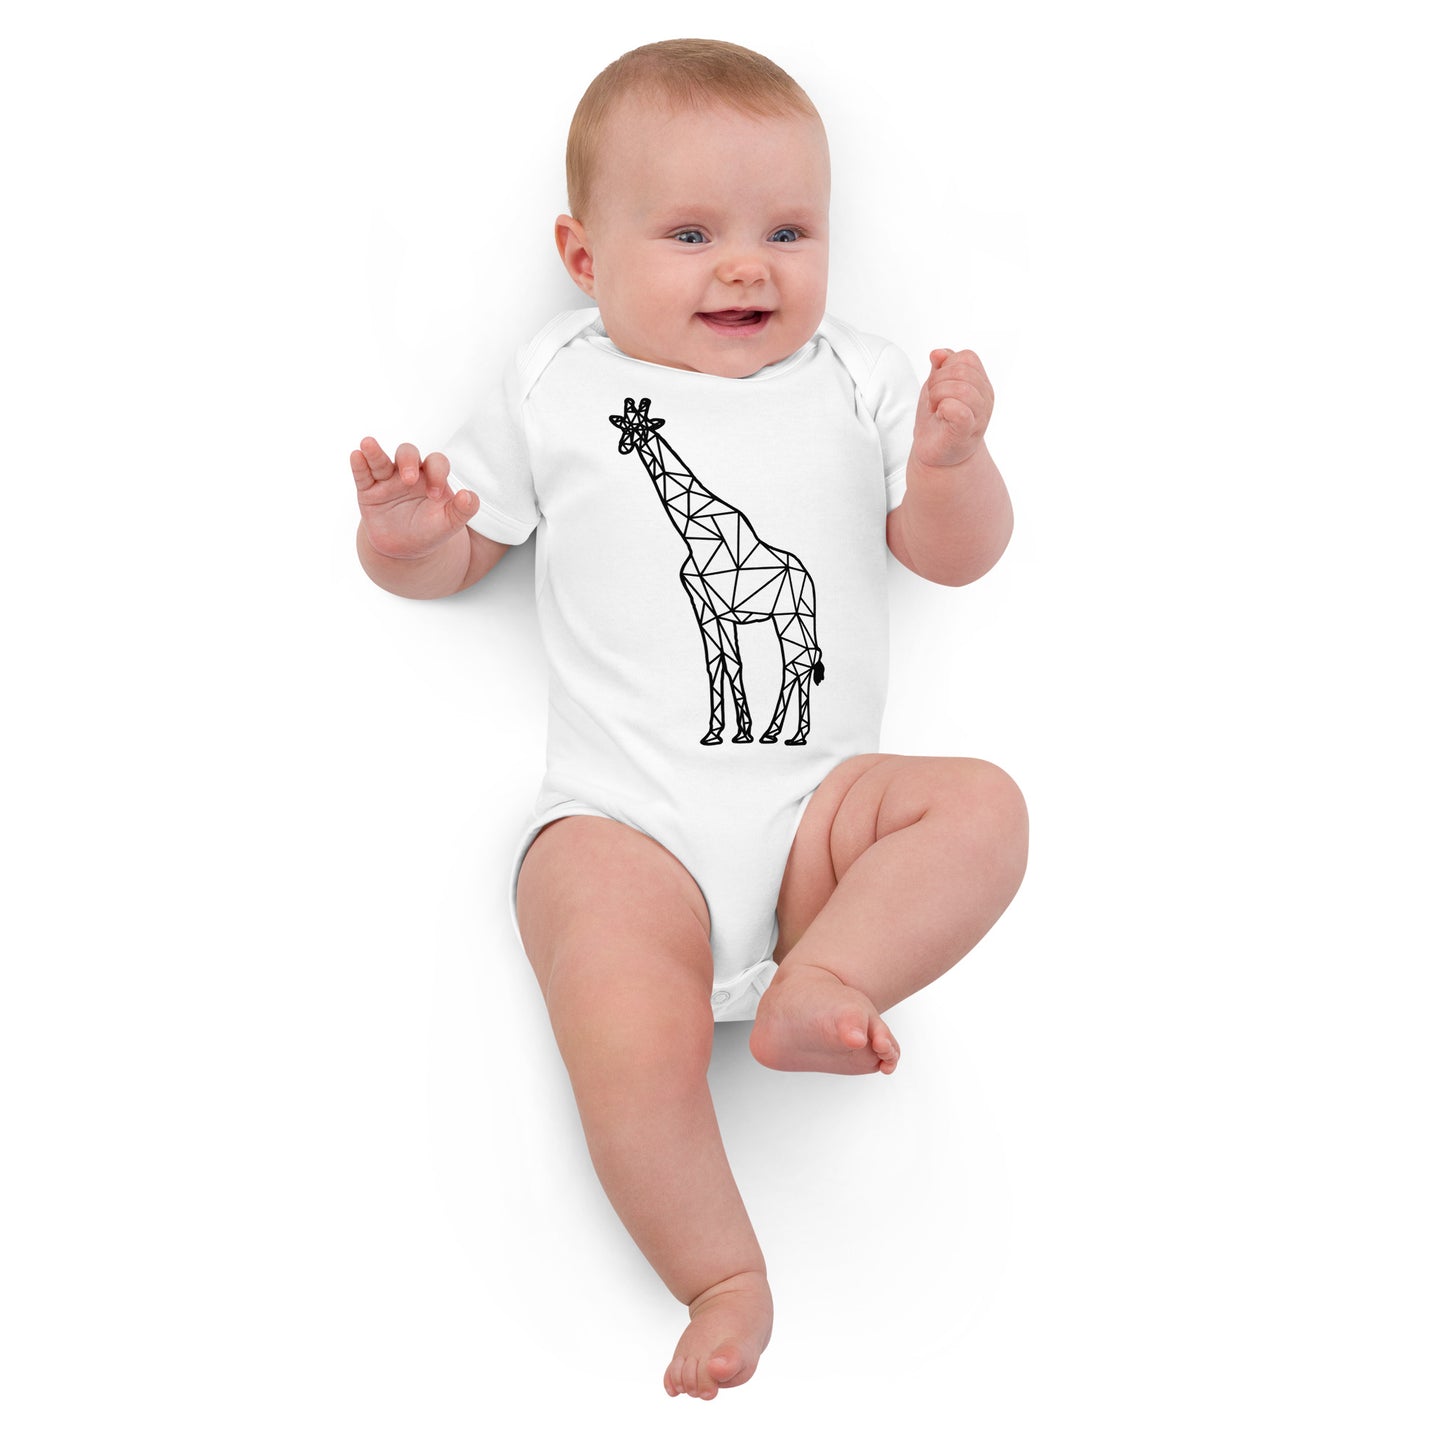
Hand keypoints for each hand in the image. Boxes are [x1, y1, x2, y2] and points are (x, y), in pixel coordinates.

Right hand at [350, 437, 479, 559]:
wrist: (405, 549)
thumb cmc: (430, 530)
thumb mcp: (450, 524)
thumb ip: (464, 510)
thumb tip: (470, 496)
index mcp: (431, 477)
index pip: (435, 463)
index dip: (437, 474)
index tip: (436, 495)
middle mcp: (408, 473)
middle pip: (407, 453)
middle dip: (408, 462)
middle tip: (409, 480)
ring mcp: (386, 480)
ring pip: (380, 460)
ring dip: (374, 452)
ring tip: (368, 443)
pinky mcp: (368, 490)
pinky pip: (362, 474)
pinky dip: (359, 464)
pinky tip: (356, 455)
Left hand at [911, 349, 993, 469]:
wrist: (935, 453)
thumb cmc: (938, 419)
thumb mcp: (936, 386)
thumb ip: (940, 367)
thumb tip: (938, 353)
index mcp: (980, 383)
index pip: (967, 358)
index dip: (946, 366)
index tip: (938, 385)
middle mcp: (985, 397)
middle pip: (962, 370)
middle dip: (937, 381)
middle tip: (933, 399)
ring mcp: (980, 415)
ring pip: (960, 388)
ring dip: (937, 395)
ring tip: (936, 408)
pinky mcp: (968, 431)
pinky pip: (959, 409)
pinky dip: (944, 409)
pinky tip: (941, 416)